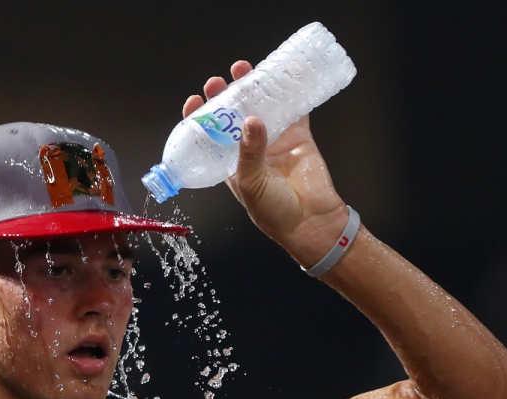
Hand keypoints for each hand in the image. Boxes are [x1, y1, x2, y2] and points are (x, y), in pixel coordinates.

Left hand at [183, 61, 348, 264]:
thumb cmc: (273, 211)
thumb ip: (250, 152)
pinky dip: (290, 91)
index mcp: (229, 162)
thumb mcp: (251, 183)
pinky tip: (284, 73)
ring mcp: (273, 139)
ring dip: (253, 87)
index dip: (201, 117)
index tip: (195, 101)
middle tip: (219, 81)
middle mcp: (248, 148)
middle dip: (224, 96)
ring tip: (244, 69)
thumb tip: (251, 120)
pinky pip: (293, 108)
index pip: (209, 135)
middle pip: (233, 115)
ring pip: (261, 106)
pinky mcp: (298, 135)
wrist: (310, 221)